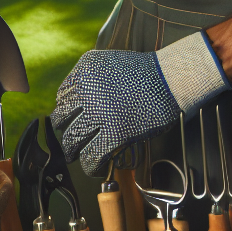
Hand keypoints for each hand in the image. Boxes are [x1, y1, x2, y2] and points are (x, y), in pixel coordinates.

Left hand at [51, 32, 228, 175]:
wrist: (169, 78)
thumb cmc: (145, 72)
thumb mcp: (108, 63)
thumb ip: (90, 78)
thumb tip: (78, 101)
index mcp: (84, 71)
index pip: (62, 96)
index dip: (65, 110)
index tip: (69, 119)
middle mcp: (87, 91)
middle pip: (62, 118)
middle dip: (65, 131)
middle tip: (69, 140)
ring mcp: (100, 113)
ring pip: (73, 138)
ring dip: (73, 150)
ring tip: (76, 155)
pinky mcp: (114, 133)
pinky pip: (92, 155)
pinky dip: (91, 165)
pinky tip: (95, 167)